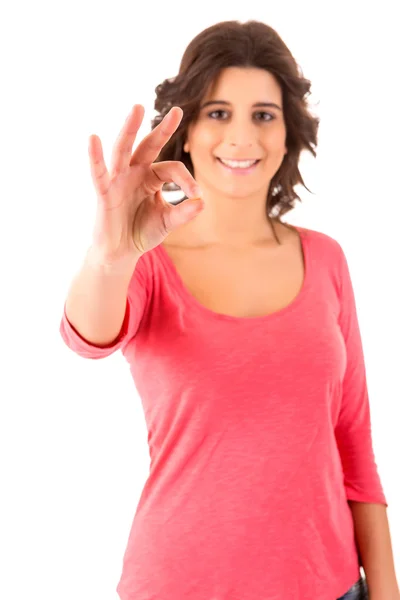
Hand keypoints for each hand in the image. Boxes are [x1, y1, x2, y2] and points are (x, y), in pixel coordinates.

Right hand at [88, 104, 203, 262]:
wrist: (121, 253)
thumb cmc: (142, 232)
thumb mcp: (167, 222)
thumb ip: (184, 213)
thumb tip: (202, 202)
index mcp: (151, 177)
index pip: (172, 169)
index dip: (187, 180)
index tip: (197, 194)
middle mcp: (135, 173)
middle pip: (148, 146)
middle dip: (161, 130)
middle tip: (178, 111)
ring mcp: (119, 180)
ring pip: (123, 150)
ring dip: (130, 129)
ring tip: (137, 108)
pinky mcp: (105, 192)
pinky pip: (99, 173)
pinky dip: (95, 157)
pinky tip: (93, 139)